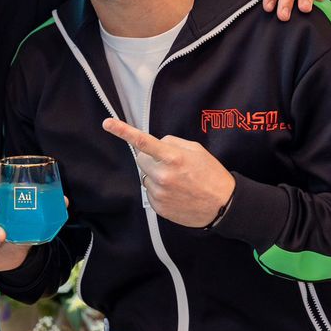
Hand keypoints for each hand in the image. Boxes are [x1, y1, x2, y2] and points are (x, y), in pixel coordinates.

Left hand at [103, 118, 234, 227]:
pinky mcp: (158, 207)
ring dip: (155, 175)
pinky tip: (176, 192)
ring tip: (177, 181)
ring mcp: (159, 193)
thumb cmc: (211, 175)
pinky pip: (150, 192)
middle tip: (170, 163)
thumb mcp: (196, 150)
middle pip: (141, 160)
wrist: (222, 205)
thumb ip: (172, 144)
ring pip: (145, 177)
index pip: (143, 141)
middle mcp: (163, 175)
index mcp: (173, 157)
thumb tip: (156, 144)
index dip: (122, 131)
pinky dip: (159, 190)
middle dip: (151, 158)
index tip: (107, 123)